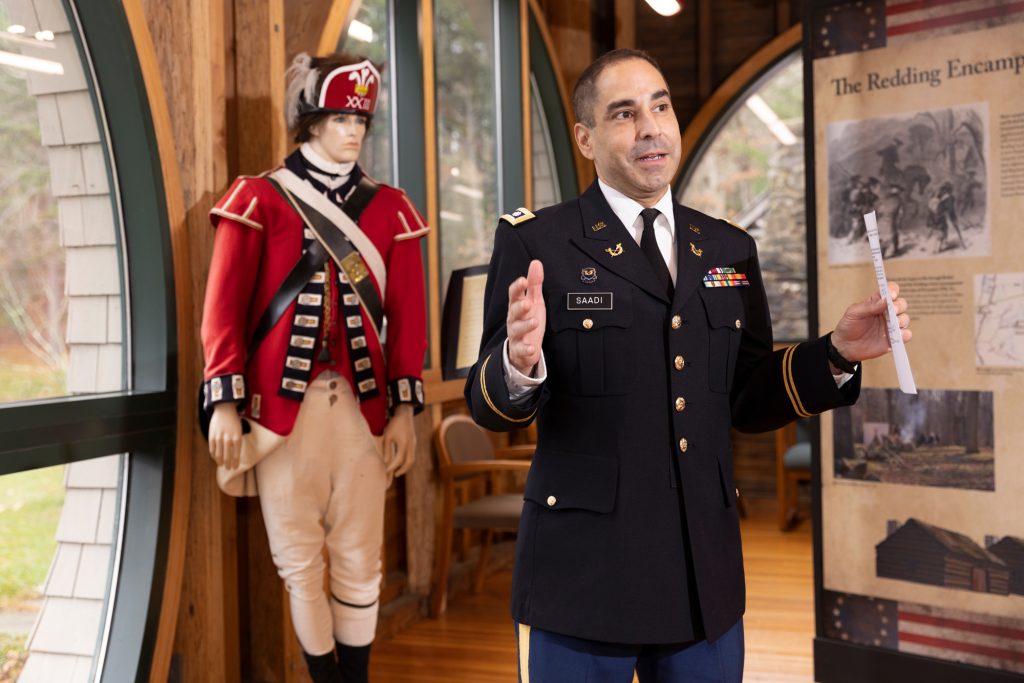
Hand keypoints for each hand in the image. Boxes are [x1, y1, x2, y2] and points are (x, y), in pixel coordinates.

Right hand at [208, 402, 242, 469]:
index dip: (235, 463)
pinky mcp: (211, 436)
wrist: (224, 409)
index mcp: (237, 438)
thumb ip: (237, 442)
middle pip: (227, 457)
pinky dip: (213, 455)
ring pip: (218, 455)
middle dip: (228, 464)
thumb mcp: (239, 431)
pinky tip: (215, 458)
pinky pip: (212, 449)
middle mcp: (228, 439)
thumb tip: (235, 454)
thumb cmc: (234, 421)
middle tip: (228, 468)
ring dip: (220, 461)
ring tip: (221, 465)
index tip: (235, 468)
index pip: (236, 455)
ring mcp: (219, 438)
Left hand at [382, 404, 415, 485]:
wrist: (404, 413)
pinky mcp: (414, 442)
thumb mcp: (387, 436)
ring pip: (412, 459)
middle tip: (395, 475)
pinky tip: (400, 461)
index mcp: (403, 443)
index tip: (386, 471)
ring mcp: (413, 443)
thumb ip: (386, 450)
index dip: (392, 467)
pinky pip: (412, 454)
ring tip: (397, 470)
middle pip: (409, 462)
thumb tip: (385, 462)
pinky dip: (407, 460)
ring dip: (405, 466)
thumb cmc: (394, 424)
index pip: (398, 460)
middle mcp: (410, 445)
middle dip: (402, 470)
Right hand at [507, 259, 545, 375]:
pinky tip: (531, 348)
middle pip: (513, 311)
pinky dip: (525, 349)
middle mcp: (514, 319)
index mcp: (517, 306)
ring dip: (525, 325)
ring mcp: (516, 335)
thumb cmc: (528, 319)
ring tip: (534, 322)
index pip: (514, 295)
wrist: (523, 348)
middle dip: (519, 307)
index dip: (517, 287)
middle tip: (527, 303)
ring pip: (516, 329)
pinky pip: (521, 350)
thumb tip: (536, 262)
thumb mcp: (534, 301)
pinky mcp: (520, 349)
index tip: (523, 280)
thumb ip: (534, 284)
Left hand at [831, 282, 910, 368]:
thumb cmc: (848, 326)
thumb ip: (869, 306)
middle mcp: (887, 312)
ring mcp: (891, 326)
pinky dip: (905, 334)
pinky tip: (898, 336)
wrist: (845, 347)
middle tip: (893, 310)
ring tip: (894, 324)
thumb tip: (885, 300)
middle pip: (901, 304)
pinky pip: (906, 335)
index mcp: (877, 302)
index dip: (893, 290)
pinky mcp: (894, 339)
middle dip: (899, 306)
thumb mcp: (854, 313)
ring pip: (905, 319)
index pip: (890, 291)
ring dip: (902, 320)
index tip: (891, 294)